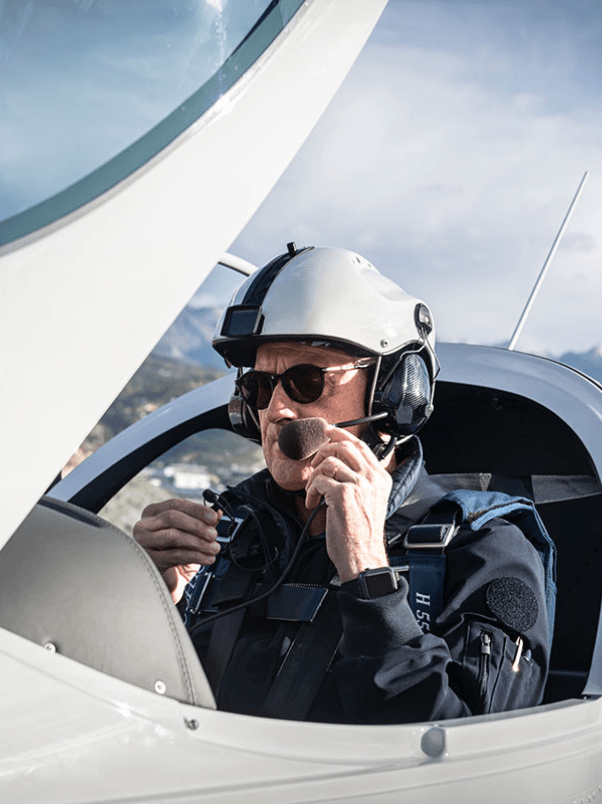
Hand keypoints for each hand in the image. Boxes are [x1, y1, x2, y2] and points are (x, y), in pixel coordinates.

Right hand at [133, 498, 221, 603]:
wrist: (168, 583)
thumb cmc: (177, 555)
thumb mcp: (192, 536)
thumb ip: (203, 523)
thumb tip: (218, 513)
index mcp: (154, 513)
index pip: (176, 505)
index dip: (197, 509)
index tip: (214, 516)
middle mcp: (145, 525)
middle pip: (172, 517)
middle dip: (197, 525)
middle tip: (213, 534)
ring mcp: (144, 542)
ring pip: (173, 535)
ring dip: (198, 542)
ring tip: (214, 548)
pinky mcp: (149, 560)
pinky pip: (175, 555)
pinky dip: (196, 555)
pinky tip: (207, 558)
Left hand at [304, 427, 392, 582]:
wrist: (363, 556)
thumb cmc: (363, 533)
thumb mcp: (371, 501)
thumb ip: (361, 481)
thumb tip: (340, 464)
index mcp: (381, 478)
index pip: (360, 445)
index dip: (341, 434)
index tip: (327, 431)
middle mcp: (372, 478)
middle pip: (343, 447)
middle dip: (323, 452)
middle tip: (314, 465)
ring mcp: (358, 485)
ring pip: (328, 463)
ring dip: (314, 476)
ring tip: (313, 491)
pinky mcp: (342, 495)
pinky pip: (319, 481)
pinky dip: (310, 491)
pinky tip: (313, 503)